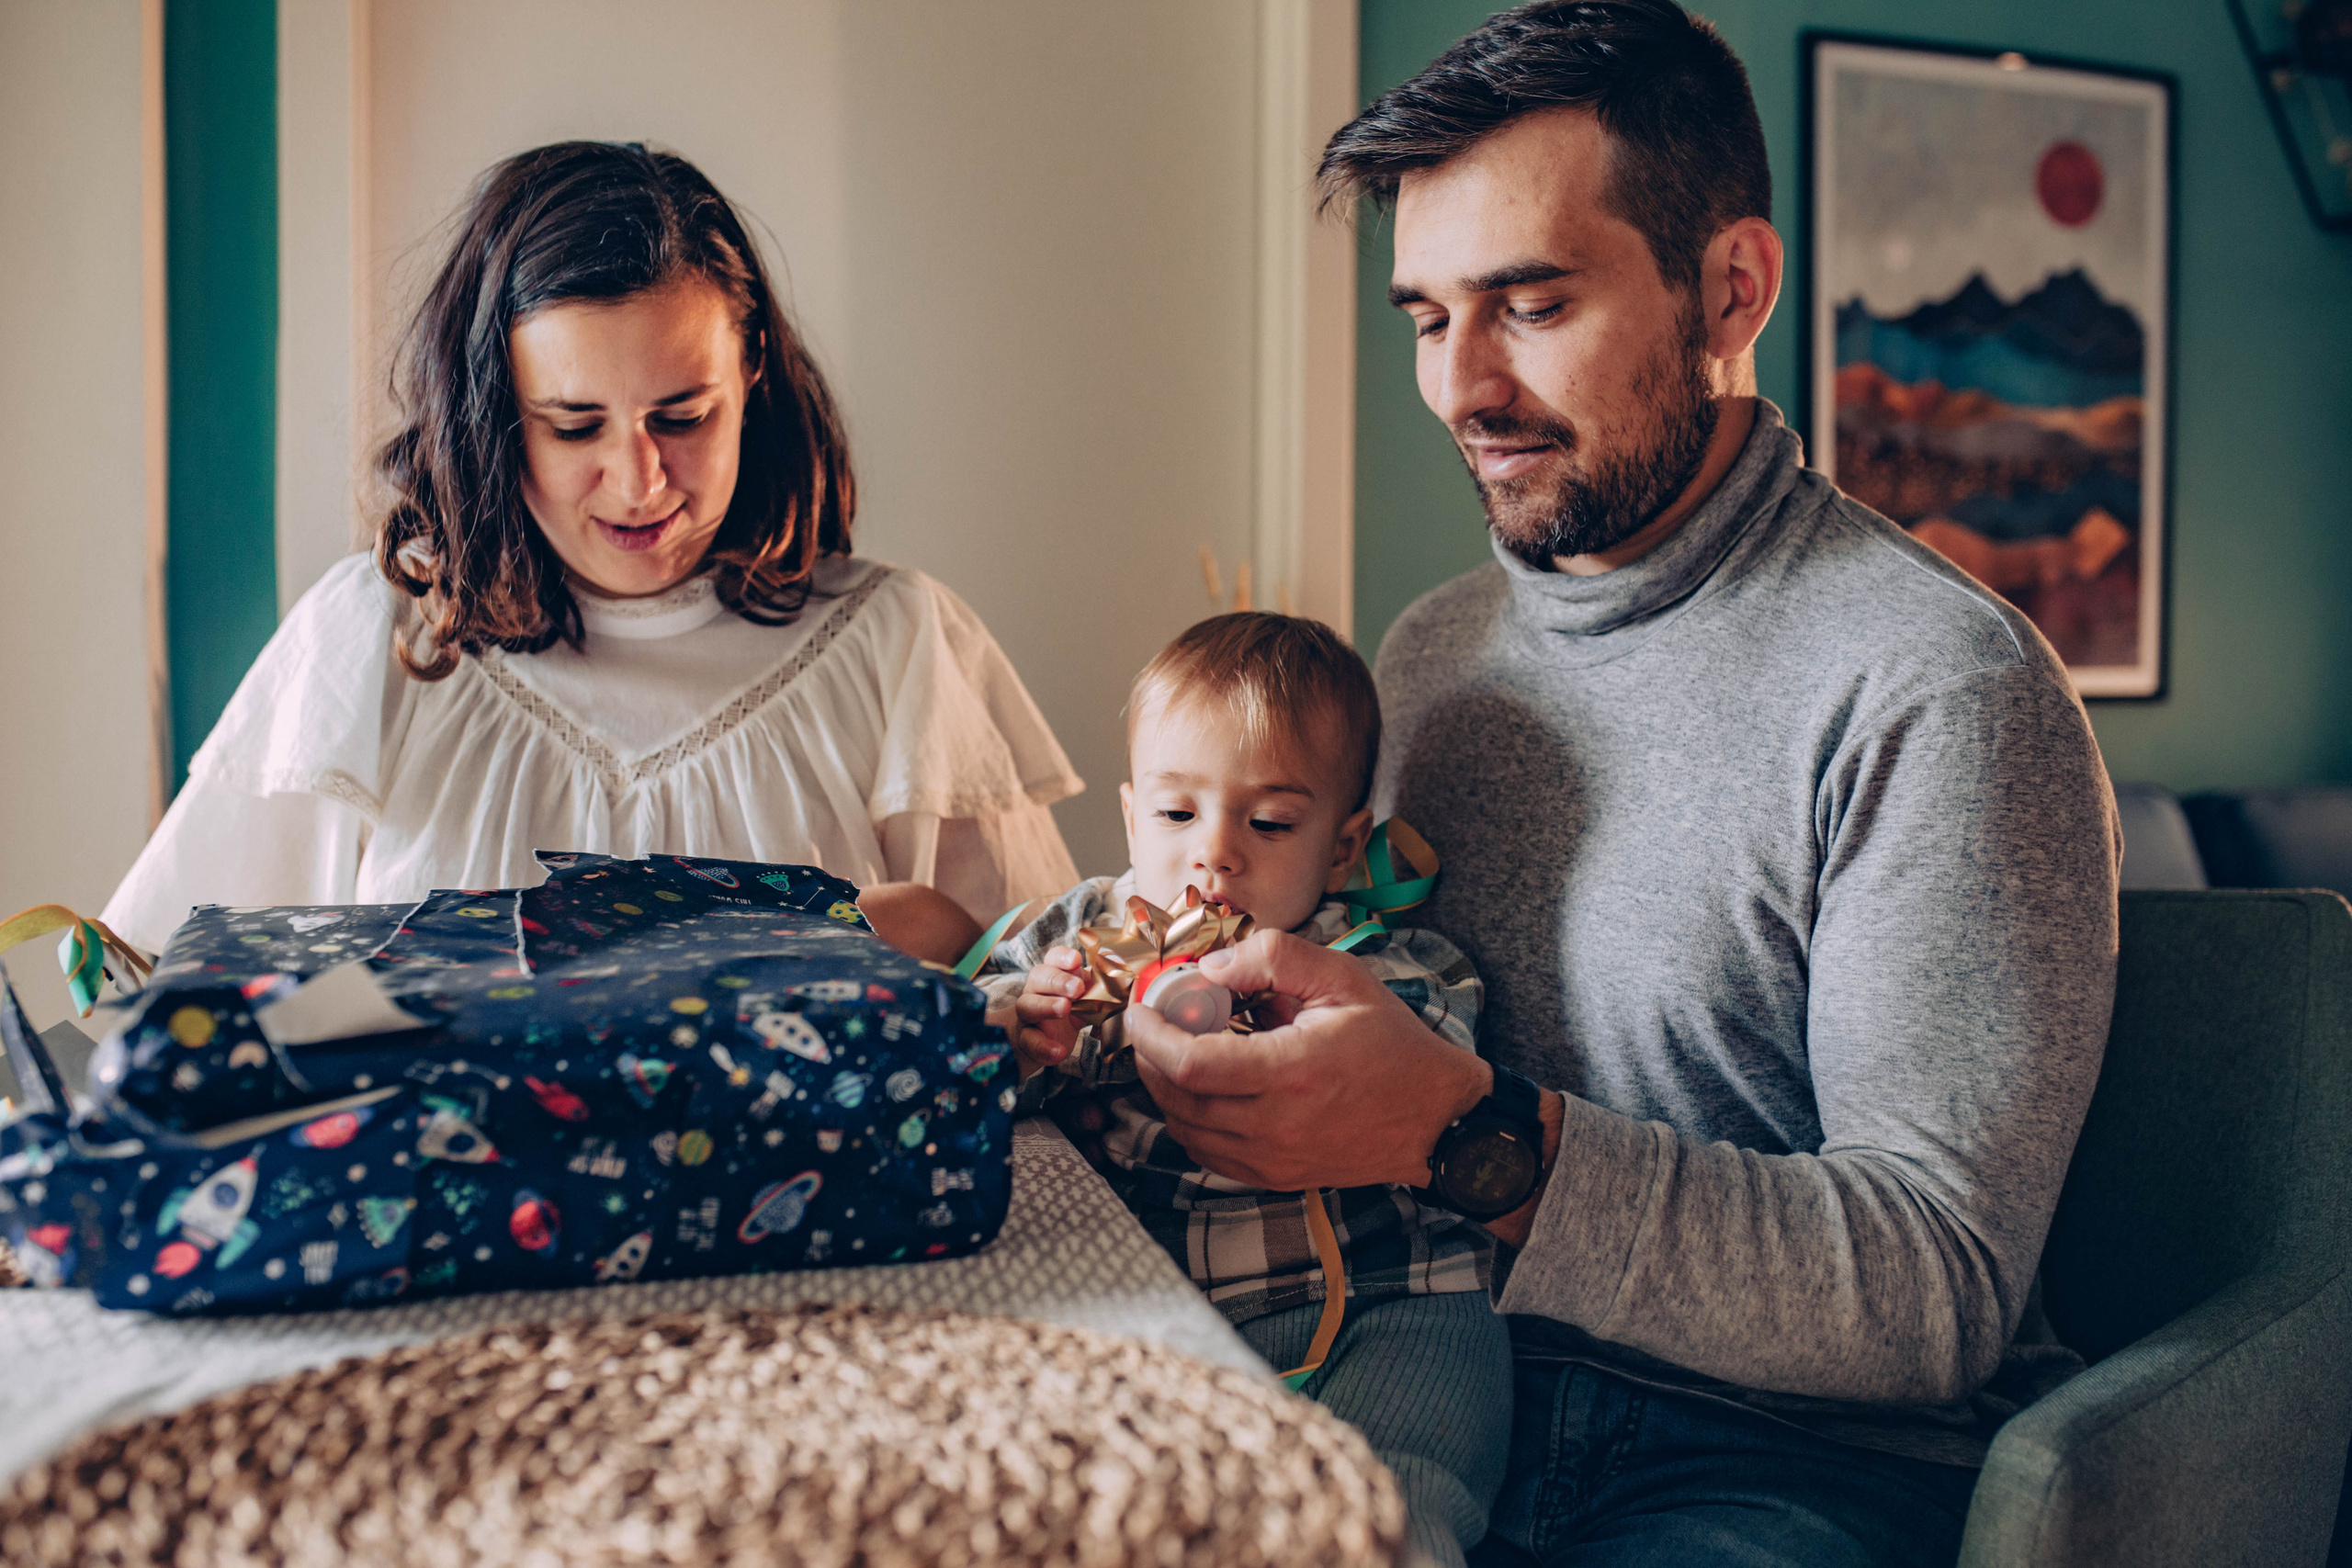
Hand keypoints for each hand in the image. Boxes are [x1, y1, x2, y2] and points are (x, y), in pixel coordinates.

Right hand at [991, 946, 1087, 1077]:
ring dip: (1046, 1005)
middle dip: (1058, 980)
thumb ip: (1100, 989)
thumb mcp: (1088, 997)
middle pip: (1038, 976)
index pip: (1053, 958)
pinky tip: (1058, 1051)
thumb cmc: (1073, 1010)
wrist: (1049, 1039)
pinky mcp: (1027, 1037)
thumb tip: (1123, 983)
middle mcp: (1037, 989)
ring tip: (1064, 1009)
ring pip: (1027, 1005)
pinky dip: (1043, 1046)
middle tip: (1077, 988)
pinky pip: (1029, 1040)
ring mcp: (1029, 1013)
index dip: (1062, 956)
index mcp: (1055, 974)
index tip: (1077, 960)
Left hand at [1124, 929, 1491, 1191]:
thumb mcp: (1342, 978)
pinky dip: (1189, 1120)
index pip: (1189, 1064)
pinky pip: (1208, 1153)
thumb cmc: (1392, 1045)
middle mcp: (1274, 1126)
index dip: (1150, 1035)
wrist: (1437, 1119)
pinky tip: (1203, 1088)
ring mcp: (1272, 1160)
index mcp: (1290, 1072)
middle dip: (1150, 1057)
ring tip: (1176, 1049)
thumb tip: (1210, 968)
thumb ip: (1272, 958)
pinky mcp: (1274, 1177)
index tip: (1140, 1008)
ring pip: (1185, 1130)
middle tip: (1154, 1021)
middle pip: (1176, 1099)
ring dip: (1165, 1089)